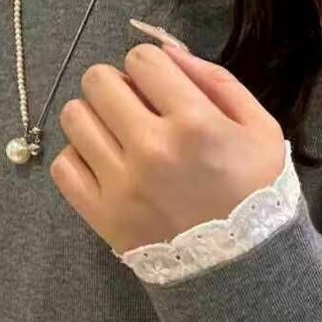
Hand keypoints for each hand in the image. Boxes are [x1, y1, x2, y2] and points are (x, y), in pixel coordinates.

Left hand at [51, 43, 285, 253]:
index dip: (151, 68)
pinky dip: (79, 159)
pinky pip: (63, 167)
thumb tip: (169, 53)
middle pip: (98, 81)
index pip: (142, 60)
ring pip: (74, 118)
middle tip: (135, 110)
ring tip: (116, 138)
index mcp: (194, 123)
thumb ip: (217, 81)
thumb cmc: (256, 195)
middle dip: (117, 86)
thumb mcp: (259, 129)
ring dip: (94, 118)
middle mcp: (151, 149)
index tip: (161, 90)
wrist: (242, 267)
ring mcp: (121, 184)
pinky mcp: (102, 215)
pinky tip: (104, 166)